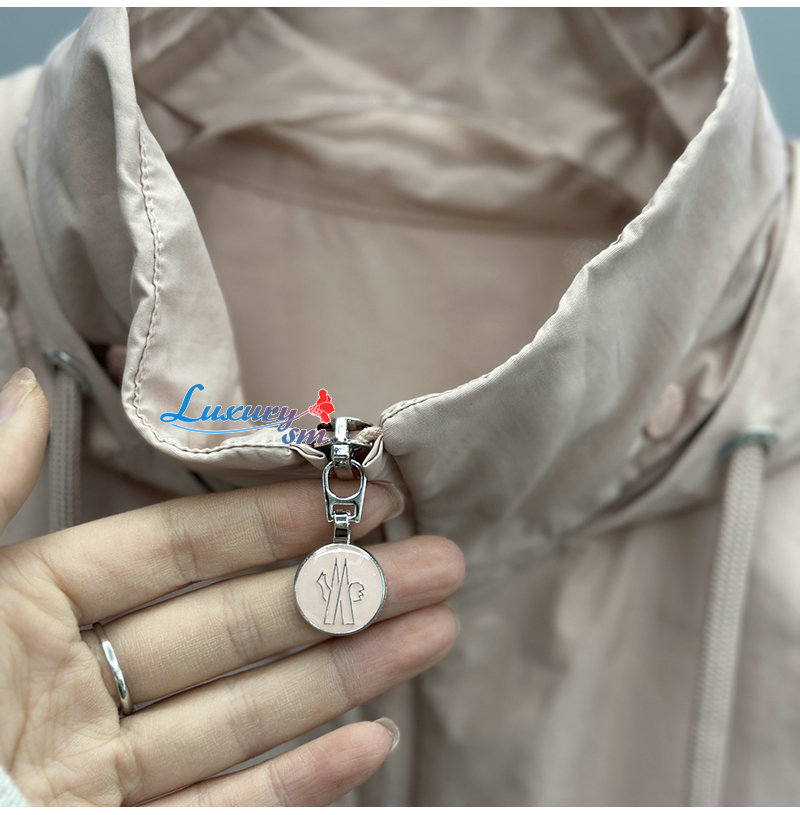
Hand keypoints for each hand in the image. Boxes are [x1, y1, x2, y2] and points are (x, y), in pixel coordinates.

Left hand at [0, 368, 463, 804]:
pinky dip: (299, 784)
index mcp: (23, 615)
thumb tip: (26, 386)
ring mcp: (99, 780)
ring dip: (346, 676)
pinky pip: (224, 814)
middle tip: (437, 563)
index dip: (270, 523)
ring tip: (433, 631)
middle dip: (342, 595)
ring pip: (249, 716)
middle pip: (237, 630)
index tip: (356, 498)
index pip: (178, 552)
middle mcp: (72, 690)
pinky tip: (367, 744)